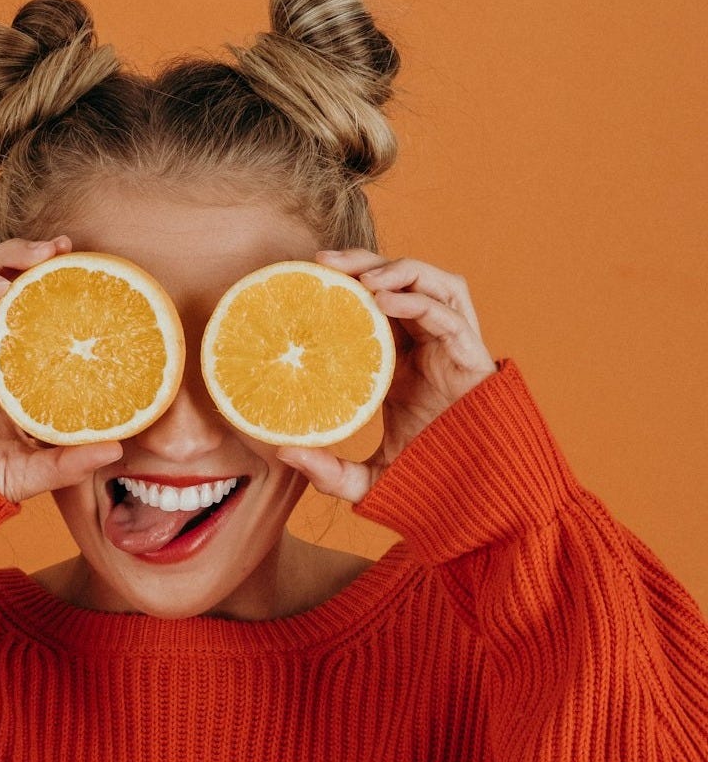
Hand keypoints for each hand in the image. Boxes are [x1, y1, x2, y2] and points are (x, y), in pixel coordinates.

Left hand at [277, 250, 496, 502]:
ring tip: (361, 278)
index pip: (375, 303)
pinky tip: (384, 301)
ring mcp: (452, 348)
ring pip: (432, 283)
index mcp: (401, 360)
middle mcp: (427, 345)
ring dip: (397, 269)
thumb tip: (284, 453)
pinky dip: (417, 300)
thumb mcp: (367, 478)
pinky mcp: (473, 358)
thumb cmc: (428, 481)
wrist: (477, 501)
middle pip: (400, 280)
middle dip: (364, 261)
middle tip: (323, 261)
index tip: (306, 276)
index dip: (346, 283)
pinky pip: (448, 314)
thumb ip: (328, 470)